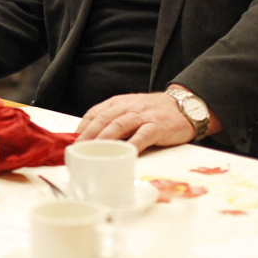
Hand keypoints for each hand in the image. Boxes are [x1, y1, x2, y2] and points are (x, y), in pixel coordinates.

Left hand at [74, 92, 195, 151]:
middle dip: (88, 135)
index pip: (95, 113)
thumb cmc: (154, 112)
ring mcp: (143, 117)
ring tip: (92, 152)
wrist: (185, 106)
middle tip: (77, 149)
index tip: (72, 140)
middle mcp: (128, 107)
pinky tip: (122, 154)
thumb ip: (114, 119)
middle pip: (103, 120)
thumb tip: (92, 138)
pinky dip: (131, 146)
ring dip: (103, 140)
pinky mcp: (157, 127)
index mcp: (119, 103)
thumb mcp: (131, 108)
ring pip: (118, 126)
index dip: (82, 127)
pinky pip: (142, 137)